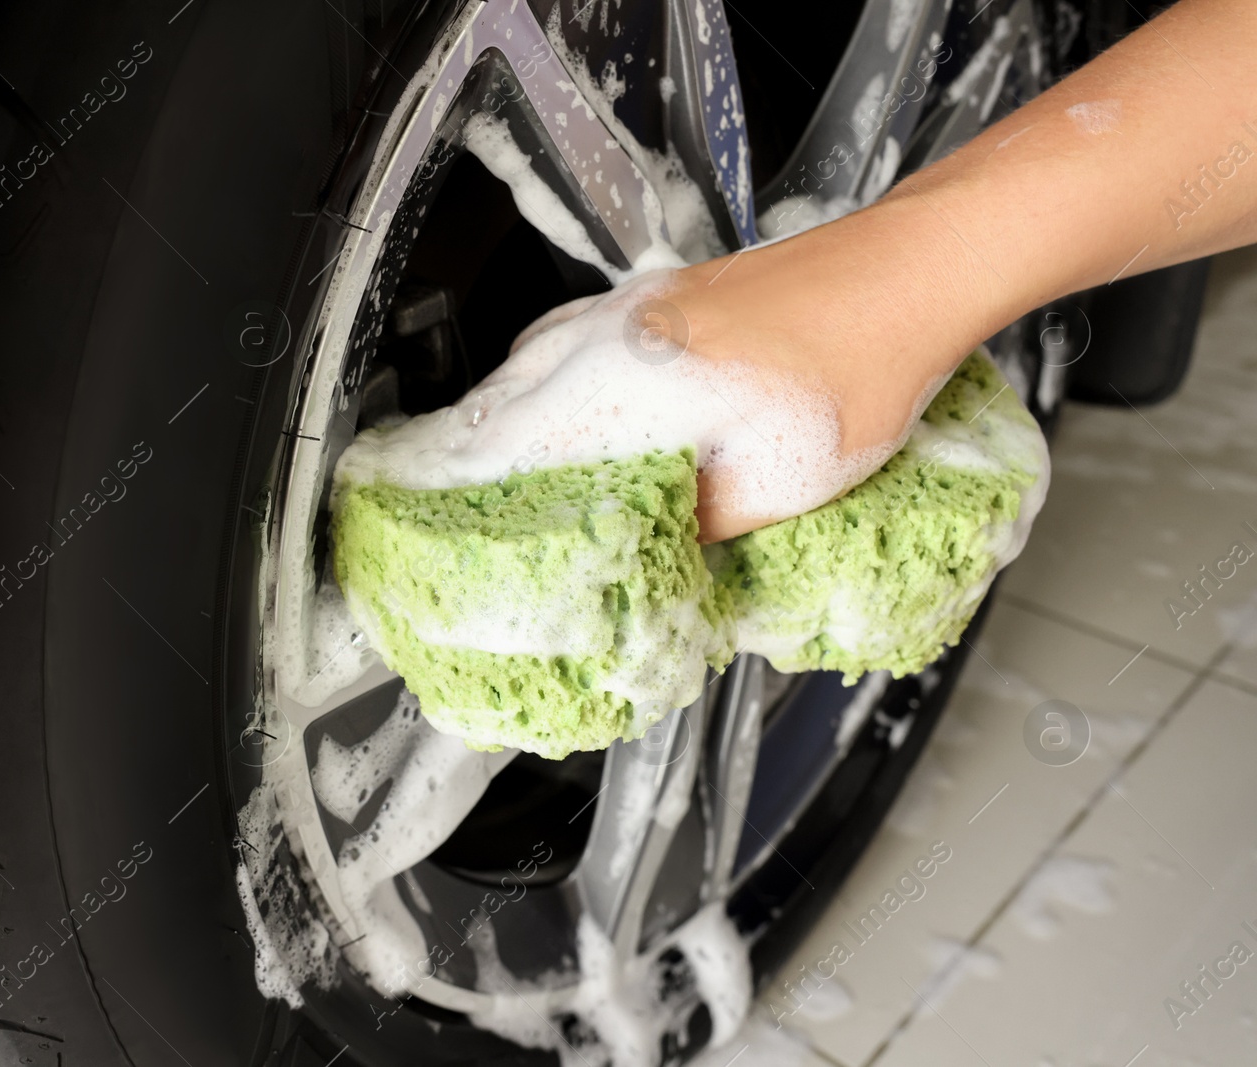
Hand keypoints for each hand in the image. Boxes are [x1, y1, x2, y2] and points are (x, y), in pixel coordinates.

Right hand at [503, 197, 996, 541]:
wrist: (909, 276)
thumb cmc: (855, 365)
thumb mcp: (775, 484)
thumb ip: (699, 521)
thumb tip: (657, 542)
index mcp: (625, 382)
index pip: (509, 439)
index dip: (468, 483)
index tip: (445, 515)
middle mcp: (616, 333)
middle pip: (506, 392)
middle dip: (477, 448)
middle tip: (467, 498)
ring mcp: (640, 305)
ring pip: (537, 358)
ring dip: (513, 408)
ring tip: (509, 458)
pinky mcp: (671, 293)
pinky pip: (579, 334)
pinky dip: (554, 373)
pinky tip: (577, 397)